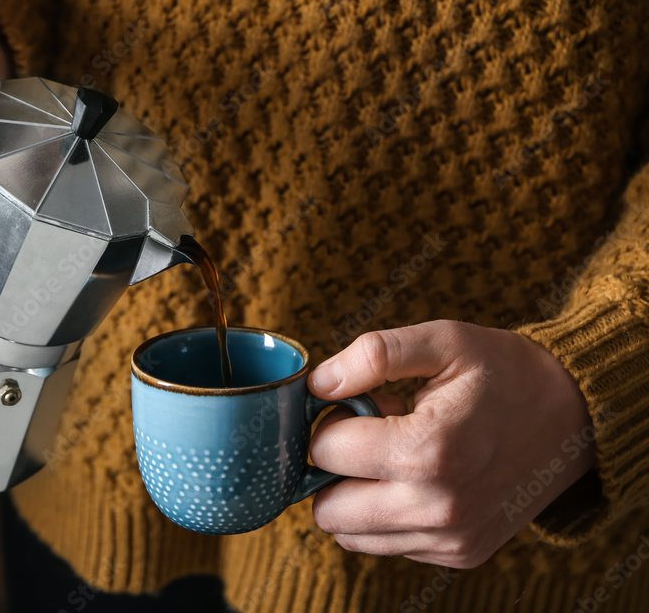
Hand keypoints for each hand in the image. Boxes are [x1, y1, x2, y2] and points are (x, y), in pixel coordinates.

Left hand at [307, 320, 595, 567]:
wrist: (576, 416)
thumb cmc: (503, 371)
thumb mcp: (442, 341)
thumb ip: (373, 356)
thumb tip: (317, 384)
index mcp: (428, 451)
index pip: (324, 451)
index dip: (331, 421)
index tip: (361, 405)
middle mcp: (437, 507)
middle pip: (328, 508)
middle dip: (335, 468)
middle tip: (372, 435)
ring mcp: (451, 537)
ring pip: (351, 535)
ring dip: (357, 496)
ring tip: (398, 457)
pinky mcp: (460, 553)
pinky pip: (387, 544)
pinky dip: (386, 515)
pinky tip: (419, 478)